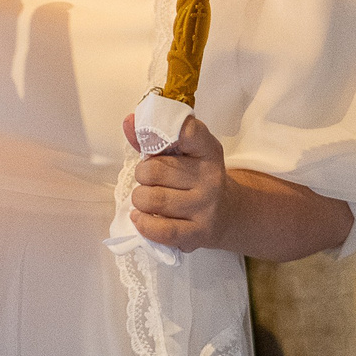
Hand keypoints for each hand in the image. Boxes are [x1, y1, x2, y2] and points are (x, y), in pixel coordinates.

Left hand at [128, 113, 229, 251]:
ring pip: (152, 199)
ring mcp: (206, 207)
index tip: (158, 140)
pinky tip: (141, 217)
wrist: (226, 214)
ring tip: (146, 198)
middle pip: (155, 170)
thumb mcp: (184, 155)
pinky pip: (160, 229)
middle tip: (148, 179)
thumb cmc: (196, 180)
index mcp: (208, 151)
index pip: (189, 132)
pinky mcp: (198, 234)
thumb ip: (155, 138)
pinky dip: (143, 223)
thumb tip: (129, 122)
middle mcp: (210, 178)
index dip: (167, 131)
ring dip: (140, 199)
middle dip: (142, 174)